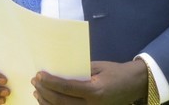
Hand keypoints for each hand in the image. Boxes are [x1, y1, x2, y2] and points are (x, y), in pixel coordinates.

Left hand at [32, 60, 146, 104]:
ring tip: (37, 92)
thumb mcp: (97, 67)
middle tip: (35, 81)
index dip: (51, 82)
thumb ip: (79, 71)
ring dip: (47, 102)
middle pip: (61, 102)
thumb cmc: (115, 72)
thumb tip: (59, 71)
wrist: (133, 85)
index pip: (67, 88)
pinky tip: (48, 102)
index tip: (39, 75)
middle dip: (45, 92)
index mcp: (95, 91)